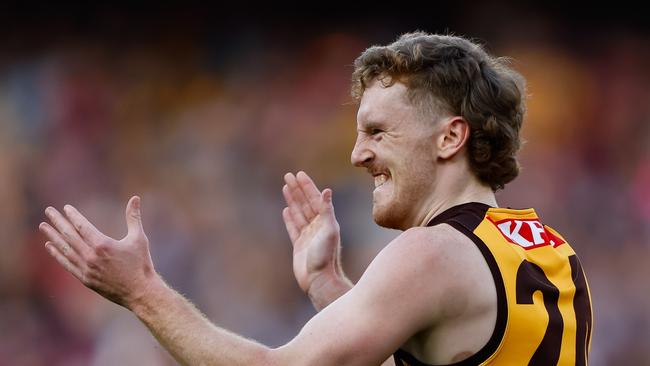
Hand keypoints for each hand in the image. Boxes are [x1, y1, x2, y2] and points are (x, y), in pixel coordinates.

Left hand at [39, 196, 158, 308]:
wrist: (139, 292)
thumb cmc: (141, 264)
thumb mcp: (139, 238)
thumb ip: (133, 217)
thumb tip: (135, 198)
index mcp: (103, 245)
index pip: (82, 226)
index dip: (73, 216)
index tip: (65, 208)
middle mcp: (91, 256)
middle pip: (70, 235)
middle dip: (58, 222)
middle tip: (48, 211)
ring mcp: (86, 269)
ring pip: (65, 249)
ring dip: (53, 237)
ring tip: (43, 227)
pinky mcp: (85, 279)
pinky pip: (67, 264)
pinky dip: (57, 254)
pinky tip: (50, 246)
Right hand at [282, 171, 343, 293]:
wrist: (319, 280)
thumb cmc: (326, 256)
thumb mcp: (329, 230)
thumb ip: (327, 210)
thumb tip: (327, 190)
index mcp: (325, 221)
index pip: (314, 198)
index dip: (306, 186)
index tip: (299, 174)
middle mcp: (317, 226)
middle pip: (305, 203)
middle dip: (297, 189)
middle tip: (288, 175)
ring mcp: (307, 235)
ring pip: (298, 213)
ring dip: (292, 200)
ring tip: (285, 187)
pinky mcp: (299, 245)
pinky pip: (293, 227)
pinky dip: (289, 218)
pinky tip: (286, 209)